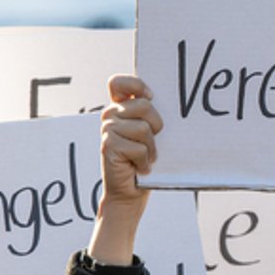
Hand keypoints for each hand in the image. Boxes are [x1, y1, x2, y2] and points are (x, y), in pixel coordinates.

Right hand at [99, 75, 162, 213]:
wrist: (130, 191)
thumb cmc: (144, 160)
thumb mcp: (149, 132)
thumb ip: (149, 113)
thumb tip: (167, 100)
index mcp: (119, 107)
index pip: (118, 83)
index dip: (135, 84)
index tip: (150, 96)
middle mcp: (110, 115)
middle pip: (143, 105)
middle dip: (156, 126)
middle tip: (151, 142)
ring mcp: (107, 129)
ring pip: (143, 128)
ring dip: (151, 148)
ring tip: (145, 157)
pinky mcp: (108, 146)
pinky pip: (139, 148)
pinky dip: (144, 161)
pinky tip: (139, 167)